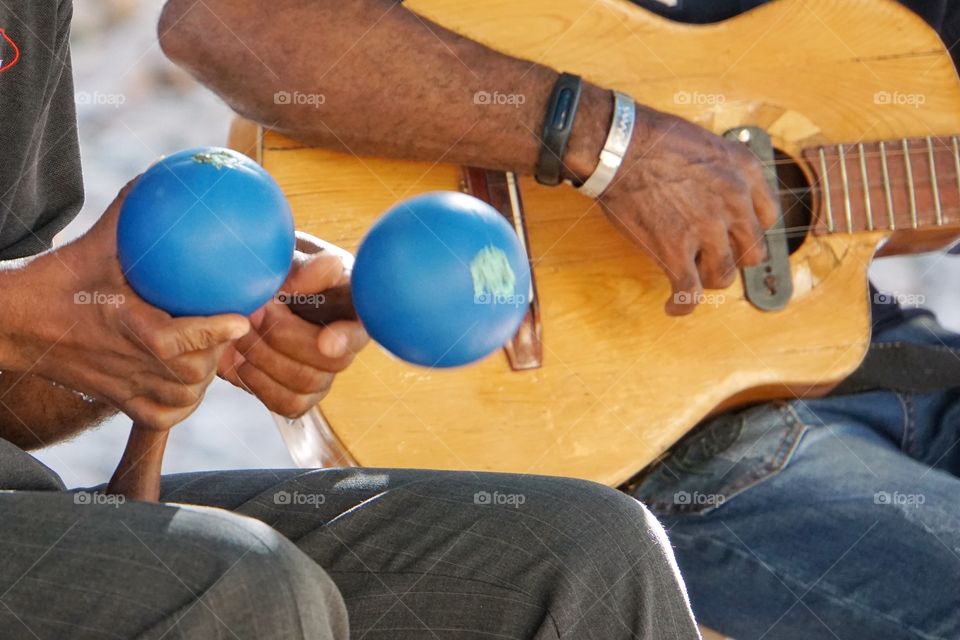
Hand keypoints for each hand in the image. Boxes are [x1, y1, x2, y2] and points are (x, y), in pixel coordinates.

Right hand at [3, 181, 250, 429]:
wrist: (13, 323)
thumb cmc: (57, 279)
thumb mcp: (96, 241)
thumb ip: (132, 211)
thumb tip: (166, 172)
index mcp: (122, 323)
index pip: (175, 340)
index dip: (213, 332)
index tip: (242, 318)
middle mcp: (125, 360)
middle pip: (189, 373)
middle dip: (216, 353)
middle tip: (229, 328)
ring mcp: (121, 385)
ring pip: (181, 398)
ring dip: (203, 378)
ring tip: (212, 353)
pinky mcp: (115, 401)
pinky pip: (160, 416)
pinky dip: (181, 404)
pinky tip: (190, 383)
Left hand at [218, 232, 368, 417]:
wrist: (236, 293)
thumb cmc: (267, 267)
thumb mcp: (282, 256)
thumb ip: (304, 265)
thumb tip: (331, 266)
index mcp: (350, 300)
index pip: (363, 323)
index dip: (347, 337)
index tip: (325, 342)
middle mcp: (344, 339)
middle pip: (333, 360)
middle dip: (285, 338)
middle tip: (253, 312)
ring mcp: (324, 371)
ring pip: (308, 382)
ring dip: (265, 357)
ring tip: (240, 330)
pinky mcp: (302, 394)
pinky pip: (288, 403)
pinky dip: (258, 382)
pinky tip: (241, 359)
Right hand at [598, 105, 777, 314]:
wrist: (619, 146)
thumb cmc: (651, 138)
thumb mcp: (707, 142)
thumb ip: (722, 169)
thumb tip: (714, 190)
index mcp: (744, 172)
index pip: (768, 218)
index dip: (748, 231)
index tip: (734, 236)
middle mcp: (734, 203)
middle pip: (751, 252)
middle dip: (731, 257)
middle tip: (710, 257)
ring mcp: (706, 230)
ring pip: (724, 276)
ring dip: (708, 280)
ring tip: (691, 277)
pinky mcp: (675, 251)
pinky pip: (688, 291)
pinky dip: (681, 305)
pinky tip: (673, 307)